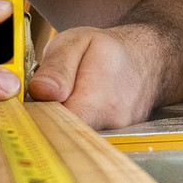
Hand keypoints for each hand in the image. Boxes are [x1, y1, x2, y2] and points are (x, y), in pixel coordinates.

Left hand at [27, 26, 158, 130]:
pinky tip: (83, 106)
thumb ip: (56, 67)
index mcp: (95, 101)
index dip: (37, 115)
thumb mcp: (76, 42)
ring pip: (73, 134)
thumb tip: (41, 92)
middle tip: (52, 95)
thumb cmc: (110, 50)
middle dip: (49, 117)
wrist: (149, 58)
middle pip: (62, 133)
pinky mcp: (116, 140)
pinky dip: (78, 122)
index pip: (53, 125)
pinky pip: (86, 135)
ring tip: (72, 96)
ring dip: (64, 118)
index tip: (32, 103)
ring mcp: (115, 135)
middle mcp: (109, 125)